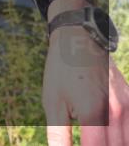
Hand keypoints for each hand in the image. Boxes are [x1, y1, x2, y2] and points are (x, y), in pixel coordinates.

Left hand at [44, 27, 128, 144]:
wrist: (80, 38)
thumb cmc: (61, 71)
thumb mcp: (53, 103)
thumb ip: (59, 135)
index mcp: (94, 114)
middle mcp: (117, 112)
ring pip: (127, 141)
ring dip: (115, 145)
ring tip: (97, 143)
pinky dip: (124, 138)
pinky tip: (113, 139)